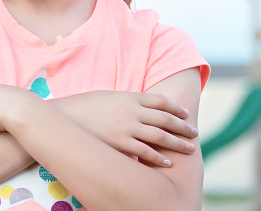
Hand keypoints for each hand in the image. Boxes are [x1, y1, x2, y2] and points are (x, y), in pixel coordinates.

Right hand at [54, 91, 197, 166]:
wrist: (65, 117)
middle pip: (165, 118)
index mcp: (129, 97)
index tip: (185, 114)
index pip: (160, 101)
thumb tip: (138, 109)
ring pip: (160, 136)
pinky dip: (159, 157)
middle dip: (182, 126)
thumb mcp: (108, 98)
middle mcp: (132, 111)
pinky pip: (145, 151)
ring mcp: (127, 127)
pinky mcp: (120, 143)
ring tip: (189, 148)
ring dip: (177, 143)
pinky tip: (168, 162)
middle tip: (194, 133)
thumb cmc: (84, 107)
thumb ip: (125, 102)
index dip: (175, 108)